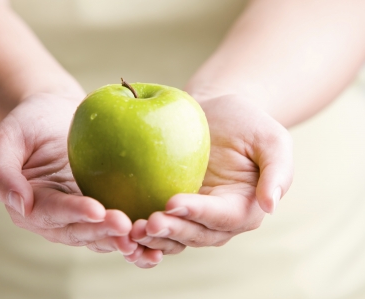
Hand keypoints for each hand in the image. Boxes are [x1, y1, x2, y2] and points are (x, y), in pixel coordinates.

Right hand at [0, 93, 136, 255]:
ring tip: (145, 235)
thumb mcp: (6, 136)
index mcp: (30, 205)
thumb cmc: (31, 121)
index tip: (97, 210)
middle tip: (127, 226)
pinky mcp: (105, 205)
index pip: (51, 212)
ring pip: (102, 234)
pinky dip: (136, 230)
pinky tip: (157, 229)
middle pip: (80, 231)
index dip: (73, 213)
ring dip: (123, 239)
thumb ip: (1, 171)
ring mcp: (83, 214)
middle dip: (103, 231)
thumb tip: (19, 205)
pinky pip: (119, 222)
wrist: (58, 114)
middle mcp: (57, 217)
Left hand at [129, 95, 292, 261]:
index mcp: (245, 206)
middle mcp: (219, 219)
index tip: (173, 202)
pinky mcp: (171, 208)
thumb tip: (271, 206)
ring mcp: (193, 216)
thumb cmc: (245, 122)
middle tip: (147, 223)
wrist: (215, 114)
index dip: (200, 213)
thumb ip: (278, 171)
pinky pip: (159, 226)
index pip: (224, 216)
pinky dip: (143, 234)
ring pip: (175, 238)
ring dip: (154, 240)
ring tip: (130, 232)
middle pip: (197, 234)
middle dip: (173, 231)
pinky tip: (122, 231)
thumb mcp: (272, 138)